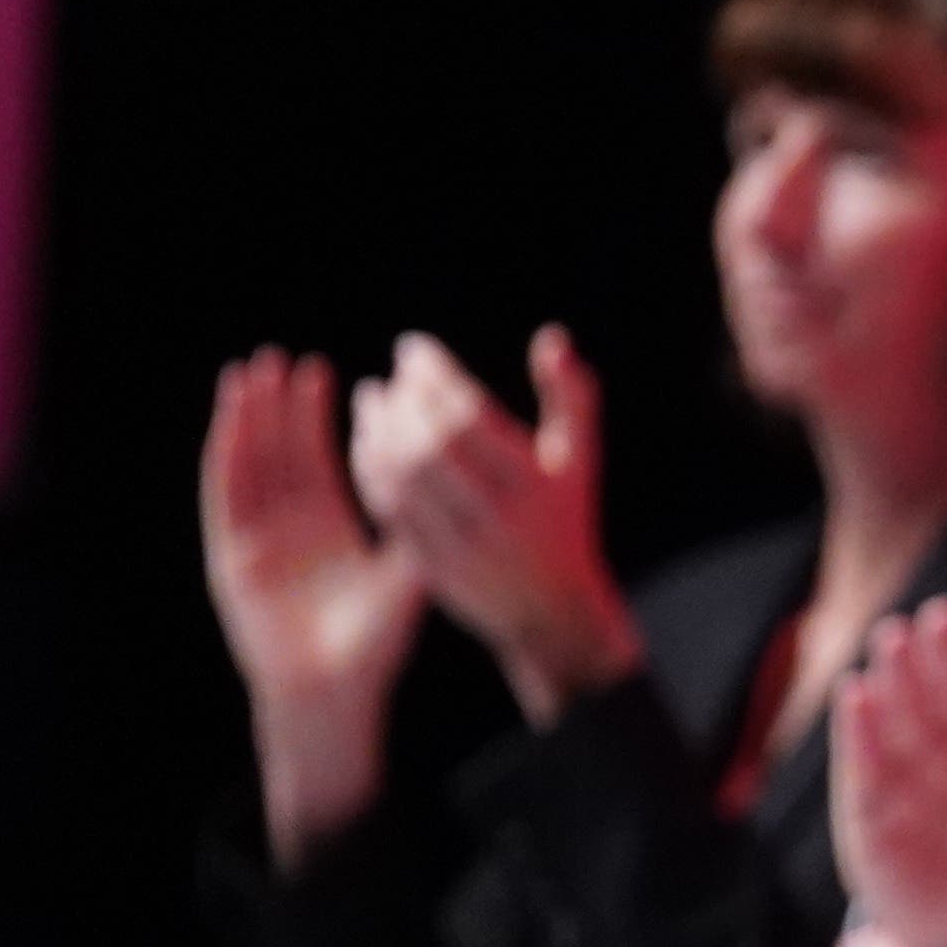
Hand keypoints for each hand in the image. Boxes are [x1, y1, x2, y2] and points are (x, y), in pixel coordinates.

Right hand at [198, 349, 427, 860]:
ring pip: (249, 467)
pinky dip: (226, 458)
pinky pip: (226, 497)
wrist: (331, 692)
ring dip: (247, 421)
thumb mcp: (404, 578)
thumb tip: (463, 487)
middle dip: (281, 407)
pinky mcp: (231, 557)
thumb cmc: (376, 647)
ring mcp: (256, 541)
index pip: (322, 461)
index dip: (319, 419)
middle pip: (281, 455)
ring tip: (252, 372)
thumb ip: (422, 533)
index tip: (327, 373)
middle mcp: (289, 530)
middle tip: (285, 357)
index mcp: (331, 529)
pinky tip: (228, 422)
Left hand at [339, 326, 642, 719]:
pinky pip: (387, 506)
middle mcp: (494, 513)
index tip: (414, 347)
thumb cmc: (565, 518)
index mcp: (532, 482)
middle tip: (396, 372)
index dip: (434, 375)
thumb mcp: (580, 458)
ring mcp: (458, 541)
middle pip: (429, 443)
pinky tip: (366, 440)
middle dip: (404, 398)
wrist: (550, 608)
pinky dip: (369, 468)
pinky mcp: (429, 562)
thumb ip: (570, 395)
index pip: (467, 415)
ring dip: (377, 429)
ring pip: (400, 474)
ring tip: (371, 396)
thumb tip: (551, 337)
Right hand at [829, 596, 946, 946]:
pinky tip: (856, 691)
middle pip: (945, 686)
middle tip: (937, 616)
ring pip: (902, 713)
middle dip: (940, 652)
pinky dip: (859, 730)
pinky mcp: (874, 809)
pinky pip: (865, 764)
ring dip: (898, 676)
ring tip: (897, 637)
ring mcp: (911, 770)